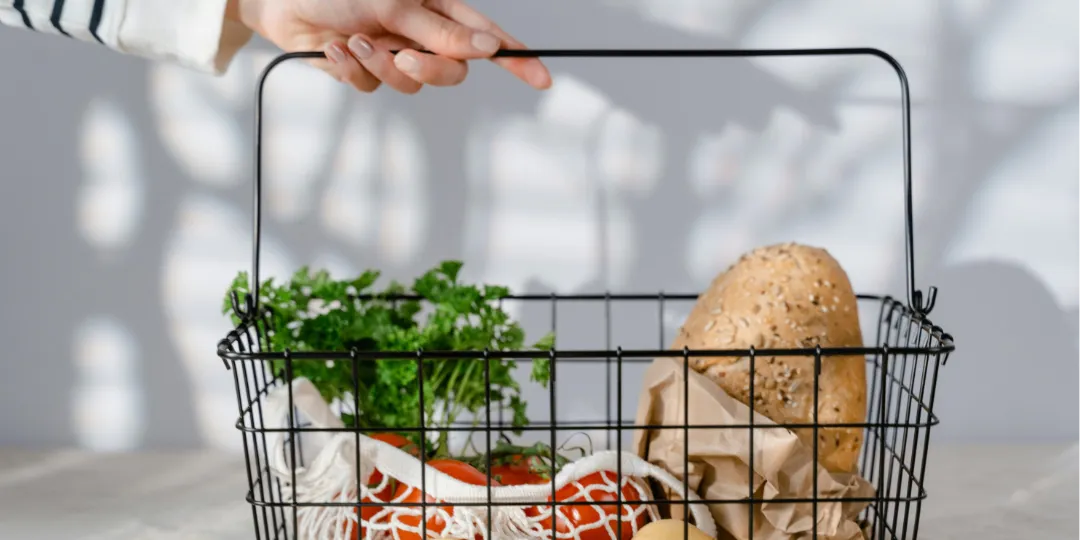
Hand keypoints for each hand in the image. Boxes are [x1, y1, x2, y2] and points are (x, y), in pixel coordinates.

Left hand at [227, 0, 551, 93]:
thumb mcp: (393, 3)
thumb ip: (439, 30)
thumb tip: (486, 47)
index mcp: (436, 8)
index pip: (487, 36)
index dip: (517, 58)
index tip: (542, 78)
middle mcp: (419, 32)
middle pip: (452, 71)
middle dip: (427, 70)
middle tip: (402, 57)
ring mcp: (393, 53)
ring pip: (410, 85)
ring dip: (379, 68)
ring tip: (353, 43)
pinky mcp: (363, 71)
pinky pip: (373, 89)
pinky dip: (351, 72)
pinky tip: (332, 49)